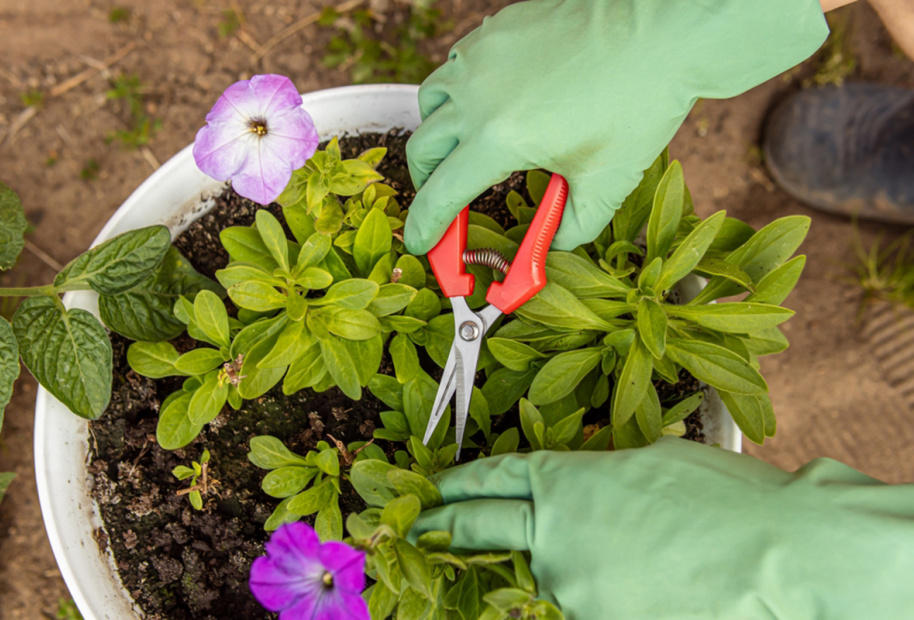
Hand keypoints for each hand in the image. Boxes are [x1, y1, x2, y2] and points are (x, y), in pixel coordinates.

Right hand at [403, 0, 828, 253]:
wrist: (661, 32)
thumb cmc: (639, 103)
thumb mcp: (607, 184)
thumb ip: (569, 230)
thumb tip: (545, 246)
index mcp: (500, 137)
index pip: (441, 193)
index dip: (426, 227)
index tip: (420, 244)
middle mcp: (477, 95)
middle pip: (423, 149)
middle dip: (428, 184)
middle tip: (448, 202)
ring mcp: (482, 56)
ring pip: (431, 103)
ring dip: (437, 135)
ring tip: (464, 150)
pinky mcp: (495, 31)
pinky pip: (456, 67)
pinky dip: (458, 94)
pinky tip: (488, 104)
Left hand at [411, 438, 913, 618]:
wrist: (779, 556)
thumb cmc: (724, 497)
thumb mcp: (650, 465)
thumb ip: (598, 478)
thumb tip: (584, 492)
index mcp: (566, 480)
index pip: (493, 479)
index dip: (459, 481)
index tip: (433, 485)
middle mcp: (555, 534)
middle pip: (482, 527)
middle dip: (445, 525)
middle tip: (415, 527)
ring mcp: (573, 585)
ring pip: (546, 570)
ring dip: (555, 560)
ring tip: (605, 550)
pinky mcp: (596, 618)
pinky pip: (583, 598)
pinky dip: (594, 586)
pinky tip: (632, 576)